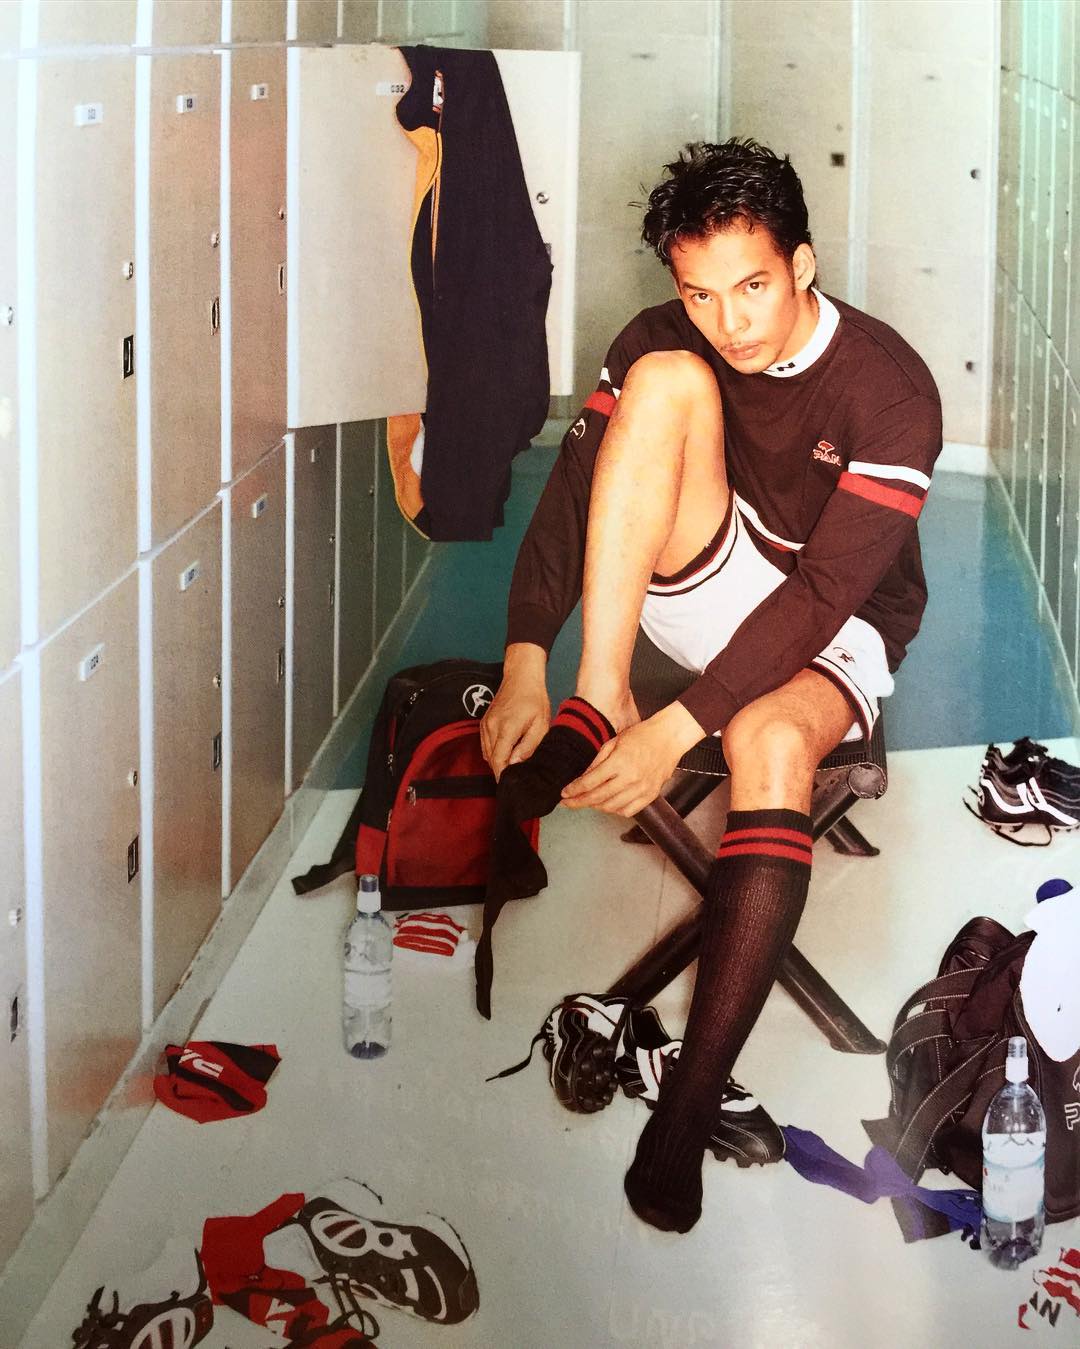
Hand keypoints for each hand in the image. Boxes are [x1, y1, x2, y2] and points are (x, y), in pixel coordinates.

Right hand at [480, 645, 549, 780]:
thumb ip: (528, 746)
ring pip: (487, 753)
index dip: (503, 776)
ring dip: (498, 762)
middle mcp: (491, 727)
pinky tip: (507, 753)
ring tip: (513, 768)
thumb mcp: (540, 724)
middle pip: (492, 759)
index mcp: (506, 729)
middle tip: (516, 780)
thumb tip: (516, 763)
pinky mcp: (484, 722)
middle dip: (502, 771)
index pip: (499, 761)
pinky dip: (494, 752)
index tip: (510, 787)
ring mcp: (485, 724)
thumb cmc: (534, 699)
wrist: (521, 677)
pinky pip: (486, 744)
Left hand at [561, 702, 704, 817]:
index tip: (564, 794)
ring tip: (589, 801)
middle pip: (598, 798)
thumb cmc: (642, 736)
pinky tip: (609, 803)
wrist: (669, 737)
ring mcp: (642, 789)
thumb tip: (583, 778)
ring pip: (612, 807)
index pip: (589, 782)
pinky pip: (628, 811)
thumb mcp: (614, 742)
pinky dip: (616, 810)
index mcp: (619, 763)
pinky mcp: (651, 795)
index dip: (574, 790)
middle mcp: (630, 779)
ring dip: (596, 806)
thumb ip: (597, 762)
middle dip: (579, 802)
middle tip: (569, 803)